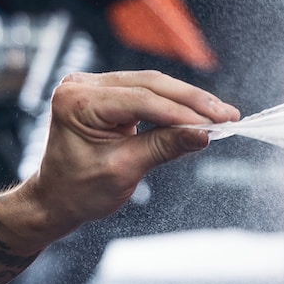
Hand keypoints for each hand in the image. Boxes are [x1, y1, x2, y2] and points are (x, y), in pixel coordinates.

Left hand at [22, 71, 239, 237]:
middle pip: (149, 84)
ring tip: (220, 114)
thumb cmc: (79, 190)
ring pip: (152, 85)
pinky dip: (173, 104)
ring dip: (188, 100)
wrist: (56, 198)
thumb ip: (163, 147)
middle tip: (227, 114)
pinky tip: (198, 112)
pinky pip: (146, 92)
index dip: (181, 112)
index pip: (140, 100)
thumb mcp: (123, 170)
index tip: (215, 124)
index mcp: (77, 102)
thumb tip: (202, 134)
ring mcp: (93, 85)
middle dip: (192, 101)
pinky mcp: (106, 92)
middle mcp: (82, 85)